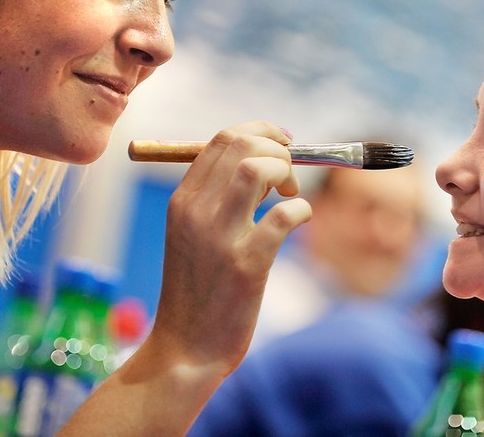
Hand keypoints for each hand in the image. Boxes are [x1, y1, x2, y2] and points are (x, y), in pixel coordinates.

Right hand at [146, 121, 311, 377]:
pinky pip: (282, 216)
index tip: (283, 146)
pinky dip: (301, 210)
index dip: (261, 133)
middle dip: (277, 149)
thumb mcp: (192, 236)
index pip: (220, 139)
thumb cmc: (197, 293)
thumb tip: (262, 163)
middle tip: (289, 178)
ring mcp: (219, 237)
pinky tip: (299, 221)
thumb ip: (216, 200)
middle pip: (241, 144)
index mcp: (182, 201)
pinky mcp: (245, 265)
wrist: (185, 350)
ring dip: (285, 172)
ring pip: (256, 169)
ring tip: (290, 195)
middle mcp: (196, 211)